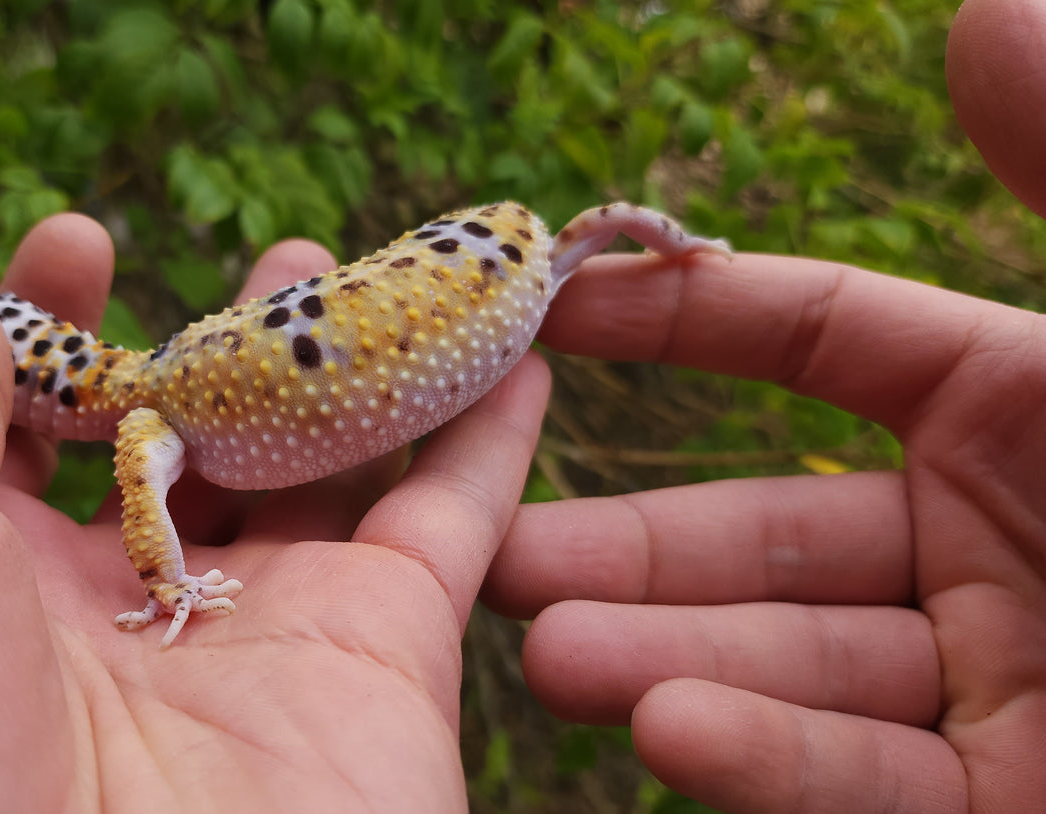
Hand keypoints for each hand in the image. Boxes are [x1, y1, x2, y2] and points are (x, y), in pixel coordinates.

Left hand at [0, 216, 550, 812]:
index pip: (32, 423)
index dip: (61, 320)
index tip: (81, 241)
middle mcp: (116, 617)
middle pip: (196, 445)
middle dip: (228, 344)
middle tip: (274, 256)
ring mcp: (257, 646)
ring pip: (329, 473)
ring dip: (356, 370)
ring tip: (369, 274)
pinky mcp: (380, 672)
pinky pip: (454, 532)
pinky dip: (494, 442)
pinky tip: (516, 353)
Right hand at [482, 1, 1045, 810]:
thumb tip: (983, 7)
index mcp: (1037, 407)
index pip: (819, 343)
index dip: (682, 324)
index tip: (551, 317)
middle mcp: (1004, 547)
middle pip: (767, 531)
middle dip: (632, 538)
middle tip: (487, 533)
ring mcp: (1004, 692)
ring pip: (795, 670)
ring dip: (663, 655)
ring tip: (542, 644)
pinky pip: (871, 789)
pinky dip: (767, 760)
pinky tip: (663, 730)